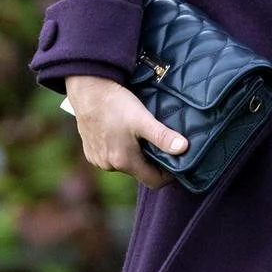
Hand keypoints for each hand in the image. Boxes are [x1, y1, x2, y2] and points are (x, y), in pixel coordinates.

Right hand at [64, 74, 186, 191]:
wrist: (87, 89)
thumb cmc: (115, 104)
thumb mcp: (143, 120)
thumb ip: (163, 136)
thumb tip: (184, 148)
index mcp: (123, 161)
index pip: (153, 181)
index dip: (168, 174)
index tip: (175, 161)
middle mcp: (109, 165)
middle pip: (139, 172)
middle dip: (151, 161)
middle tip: (159, 143)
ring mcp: (97, 159)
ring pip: (124, 164)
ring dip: (134, 155)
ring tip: (140, 136)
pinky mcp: (89, 151)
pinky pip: (110, 157)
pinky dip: (118, 150)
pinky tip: (121, 134)